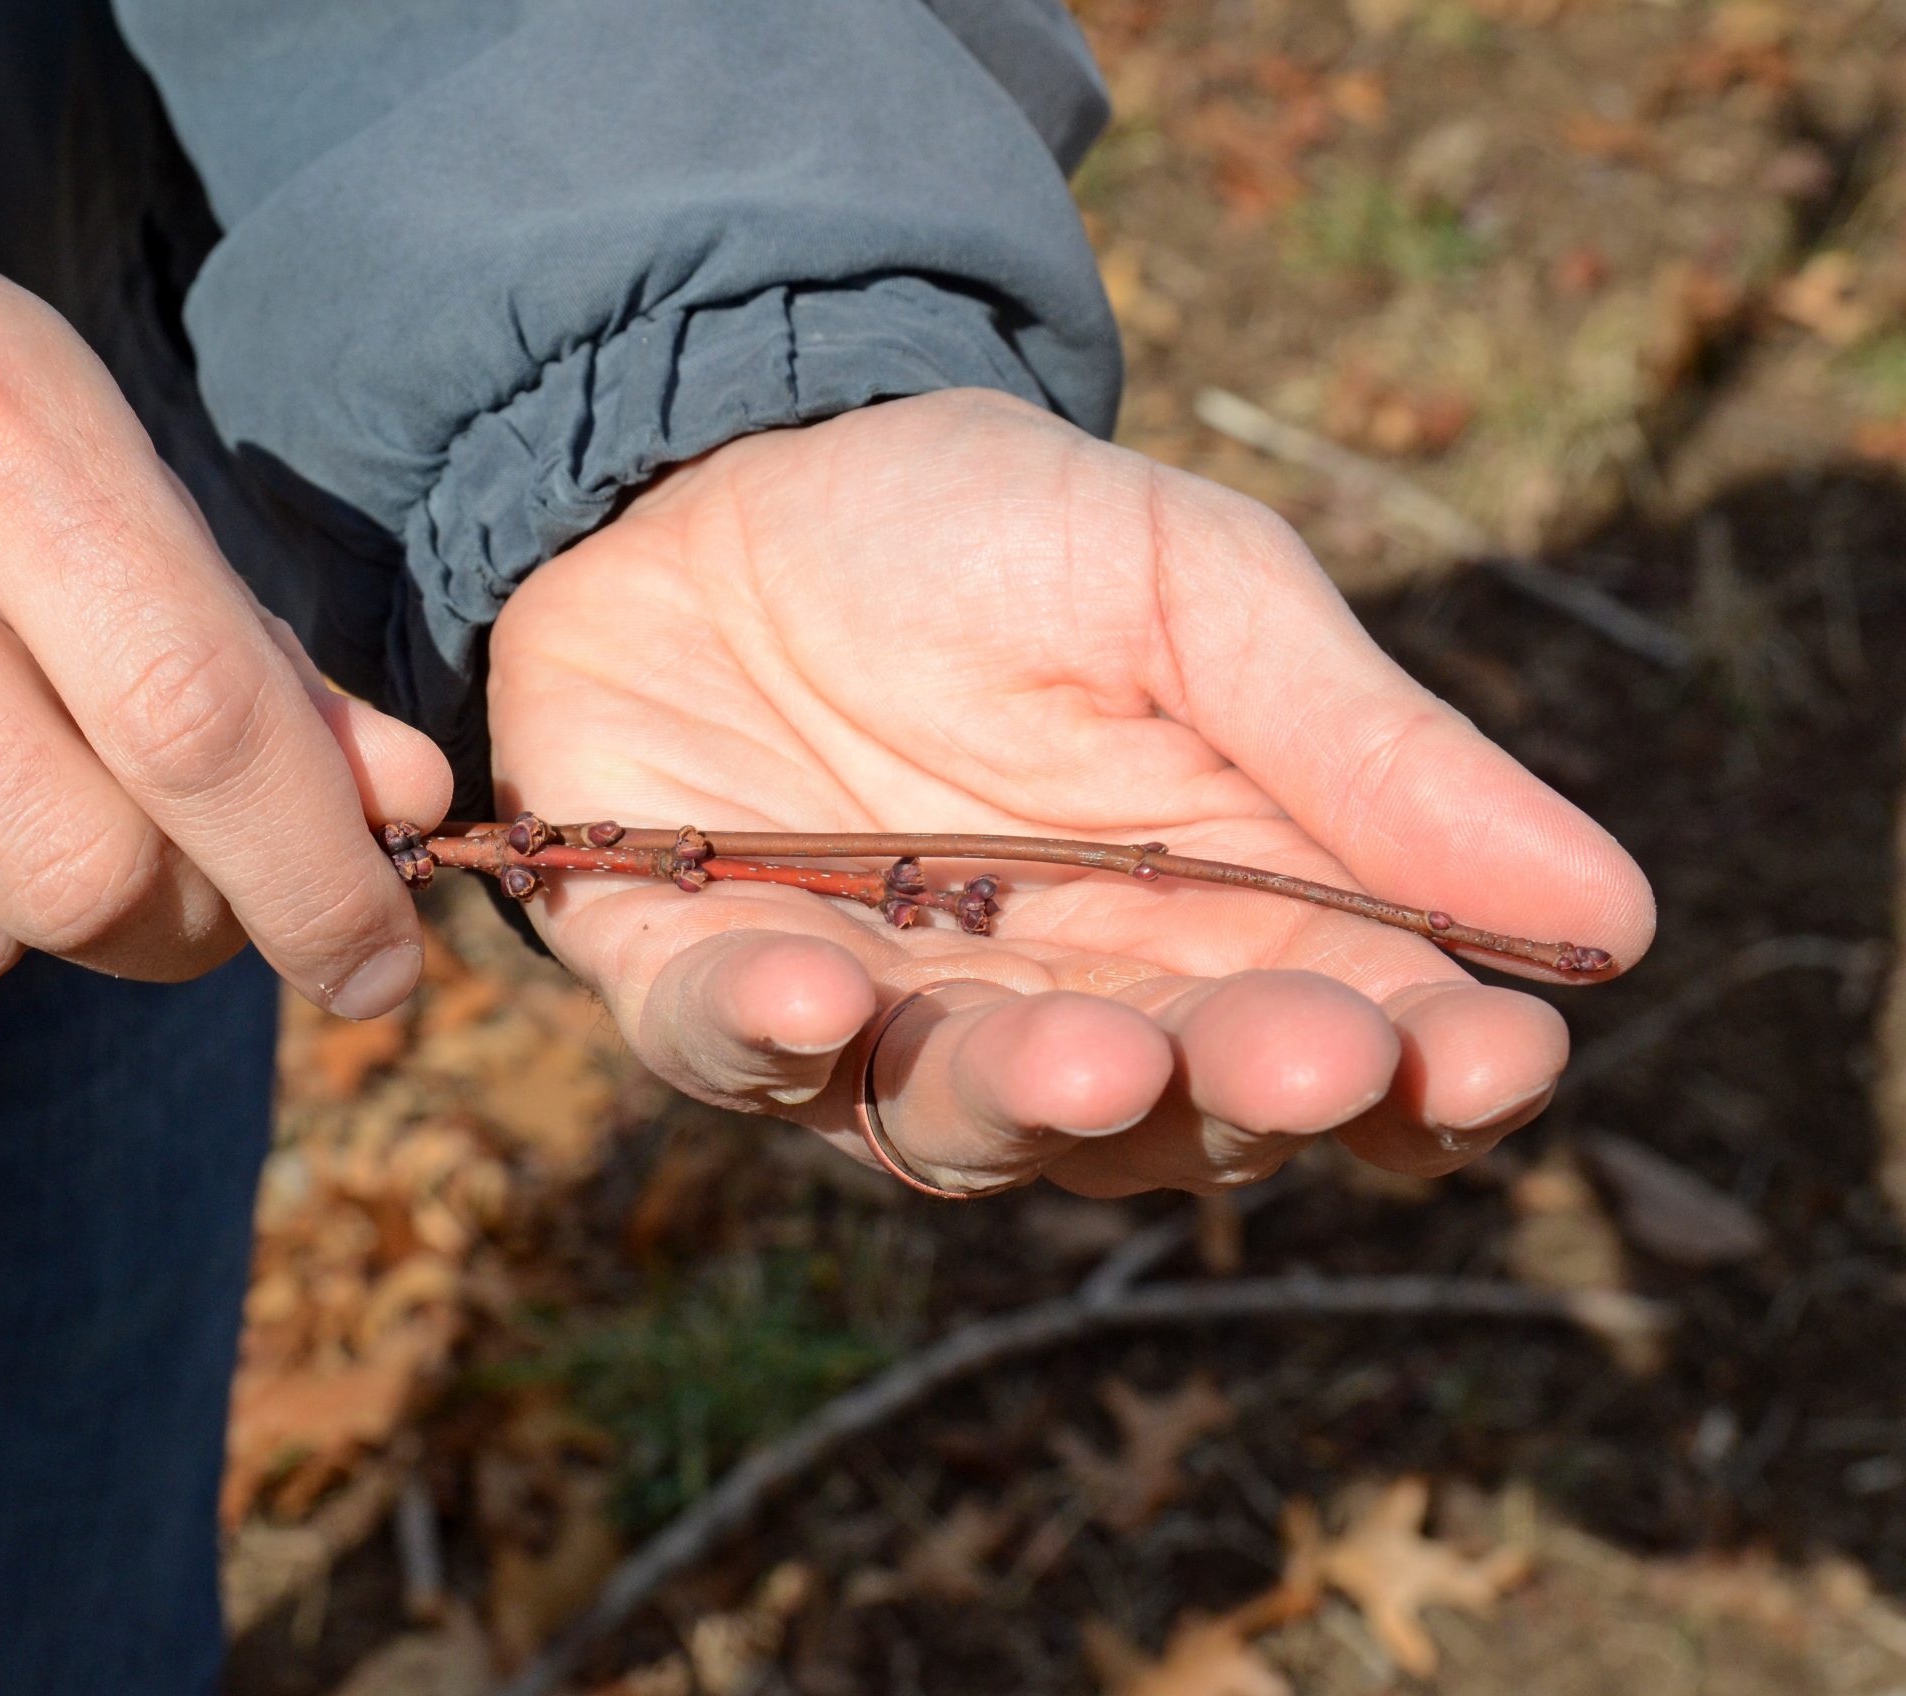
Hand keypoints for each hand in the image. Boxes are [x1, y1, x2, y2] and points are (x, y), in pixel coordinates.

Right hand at [0, 184, 446, 1011]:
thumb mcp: (88, 441)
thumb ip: (251, 645)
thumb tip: (405, 810)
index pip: (188, 715)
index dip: (315, 875)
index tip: (383, 962)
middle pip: (80, 873)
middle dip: (191, 919)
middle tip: (204, 877)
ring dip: (41, 924)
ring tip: (31, 810)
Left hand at [487, 390, 1653, 1194]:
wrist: (722, 454)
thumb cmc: (977, 527)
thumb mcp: (1196, 586)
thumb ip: (1365, 750)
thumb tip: (1612, 916)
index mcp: (1206, 928)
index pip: (1348, 1045)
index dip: (1428, 1072)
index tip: (1500, 1052)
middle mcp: (1048, 1006)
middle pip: (1162, 1117)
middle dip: (1235, 1090)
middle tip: (1308, 1056)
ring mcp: (865, 1012)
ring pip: (953, 1120)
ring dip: (1021, 1100)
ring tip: (1089, 1056)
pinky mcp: (680, 975)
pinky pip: (717, 1043)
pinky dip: (761, 1037)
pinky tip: (814, 995)